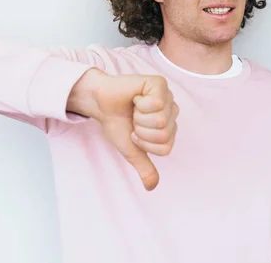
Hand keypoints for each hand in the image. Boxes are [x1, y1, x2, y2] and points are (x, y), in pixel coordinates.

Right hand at [69, 69, 178, 190]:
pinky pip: (156, 104)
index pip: (165, 148)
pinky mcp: (159, 83)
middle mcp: (171, 110)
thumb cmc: (117, 123)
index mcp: (169, 126)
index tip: (134, 132)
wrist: (100, 104)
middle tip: (133, 119)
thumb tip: (152, 187)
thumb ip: (144, 167)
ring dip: (139, 118)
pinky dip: (139, 104)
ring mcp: (167, 96)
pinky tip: (135, 97)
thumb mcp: (131, 149)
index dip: (145, 143)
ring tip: (133, 108)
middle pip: (164, 135)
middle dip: (141, 131)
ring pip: (161, 121)